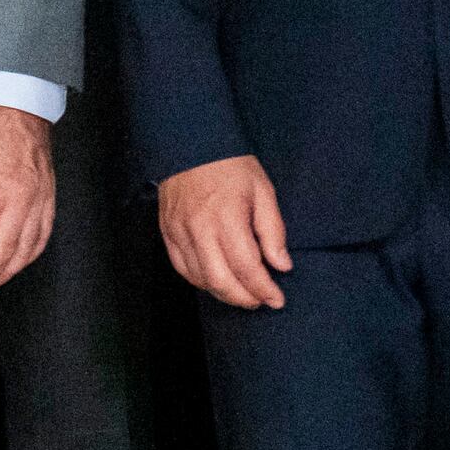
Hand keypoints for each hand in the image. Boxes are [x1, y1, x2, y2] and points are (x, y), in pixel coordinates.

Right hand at [157, 151, 290, 311]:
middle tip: (261, 301)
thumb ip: (273, 230)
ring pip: (199, 278)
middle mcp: (199, 229)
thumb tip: (282, 265)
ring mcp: (179, 232)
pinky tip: (216, 281)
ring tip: (242, 294)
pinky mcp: (167, 233)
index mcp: (226, 217)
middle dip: (243, 298)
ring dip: (223, 293)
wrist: (189, 147)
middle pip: (220, 280)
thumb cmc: (230, 167)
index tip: (277, 299)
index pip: (246, 266)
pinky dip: (200, 281)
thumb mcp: (263, 191)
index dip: (264, 289)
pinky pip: (181, 267)